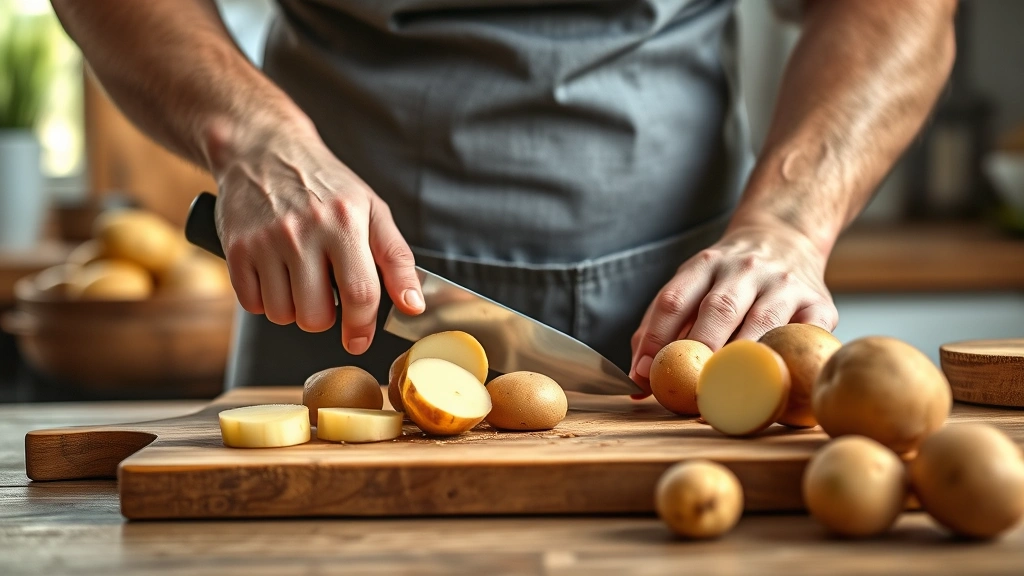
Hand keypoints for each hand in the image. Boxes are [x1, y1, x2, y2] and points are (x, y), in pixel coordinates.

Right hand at [211, 122, 423, 354]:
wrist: (263, 150)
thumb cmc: (325, 185)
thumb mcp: (371, 210)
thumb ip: (397, 259)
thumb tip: (413, 305)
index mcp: (344, 222)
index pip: (360, 294)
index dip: (363, 327)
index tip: (359, 339)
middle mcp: (304, 231)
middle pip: (317, 314)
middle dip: (325, 318)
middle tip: (325, 295)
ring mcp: (266, 241)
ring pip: (284, 315)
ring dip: (294, 310)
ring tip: (299, 279)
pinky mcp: (236, 249)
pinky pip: (254, 305)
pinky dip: (265, 301)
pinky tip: (274, 276)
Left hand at [628, 223, 837, 394]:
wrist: (786, 238)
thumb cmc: (727, 280)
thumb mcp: (689, 287)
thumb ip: (658, 331)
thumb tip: (637, 384)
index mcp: (704, 265)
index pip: (675, 300)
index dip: (657, 338)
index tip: (647, 373)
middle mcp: (744, 269)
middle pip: (719, 309)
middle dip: (702, 350)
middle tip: (689, 387)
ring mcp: (784, 284)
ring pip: (763, 322)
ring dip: (743, 359)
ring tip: (728, 391)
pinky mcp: (819, 303)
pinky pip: (807, 333)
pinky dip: (792, 356)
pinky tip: (778, 379)